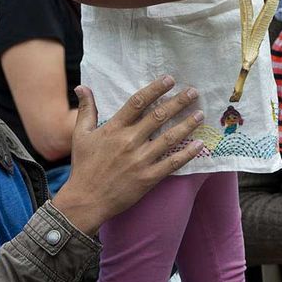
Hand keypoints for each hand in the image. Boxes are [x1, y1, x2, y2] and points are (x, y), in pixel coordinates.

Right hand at [52, 78, 204, 234]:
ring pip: (169, 138)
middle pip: (158, 116)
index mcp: (114, 128)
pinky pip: (172, 163)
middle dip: (178, 102)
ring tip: (200, 114)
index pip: (138, 102)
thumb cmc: (84, 167)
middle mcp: (129, 141)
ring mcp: (140, 160)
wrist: (85, 201)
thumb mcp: (81, 135)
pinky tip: (199, 144)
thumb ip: (86, 110)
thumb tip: (82, 86)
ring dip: (187, 124)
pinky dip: (187, 154)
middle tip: (194, 92)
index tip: (170, 80)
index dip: (155, 89)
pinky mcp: (148, 178)